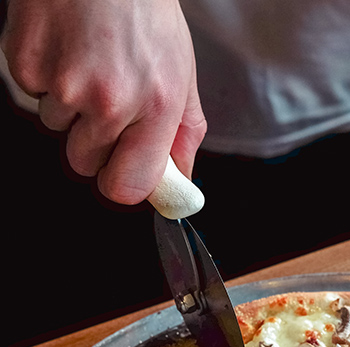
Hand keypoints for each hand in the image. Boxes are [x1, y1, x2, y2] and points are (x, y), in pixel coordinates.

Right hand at [1, 0, 205, 203]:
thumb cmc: (146, 14)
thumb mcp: (183, 74)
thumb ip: (184, 132)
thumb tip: (179, 178)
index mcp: (157, 106)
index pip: (127, 187)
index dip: (123, 184)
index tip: (124, 171)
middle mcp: (110, 100)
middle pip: (85, 164)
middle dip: (95, 143)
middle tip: (109, 102)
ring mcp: (63, 84)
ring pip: (58, 129)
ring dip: (71, 108)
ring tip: (91, 64)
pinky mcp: (26, 64)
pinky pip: (34, 97)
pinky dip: (47, 81)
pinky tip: (68, 51)